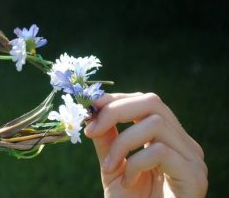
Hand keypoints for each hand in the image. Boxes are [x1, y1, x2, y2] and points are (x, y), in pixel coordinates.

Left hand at [84, 93, 206, 197]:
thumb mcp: (113, 168)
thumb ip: (107, 141)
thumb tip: (91, 112)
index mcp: (167, 138)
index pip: (145, 102)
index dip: (115, 100)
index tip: (88, 108)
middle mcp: (184, 144)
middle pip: (153, 102)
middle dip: (114, 111)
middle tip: (90, 130)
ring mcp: (192, 159)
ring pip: (155, 123)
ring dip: (122, 143)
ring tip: (109, 167)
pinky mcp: (194, 176)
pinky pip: (160, 151)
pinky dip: (135, 163)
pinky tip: (129, 181)